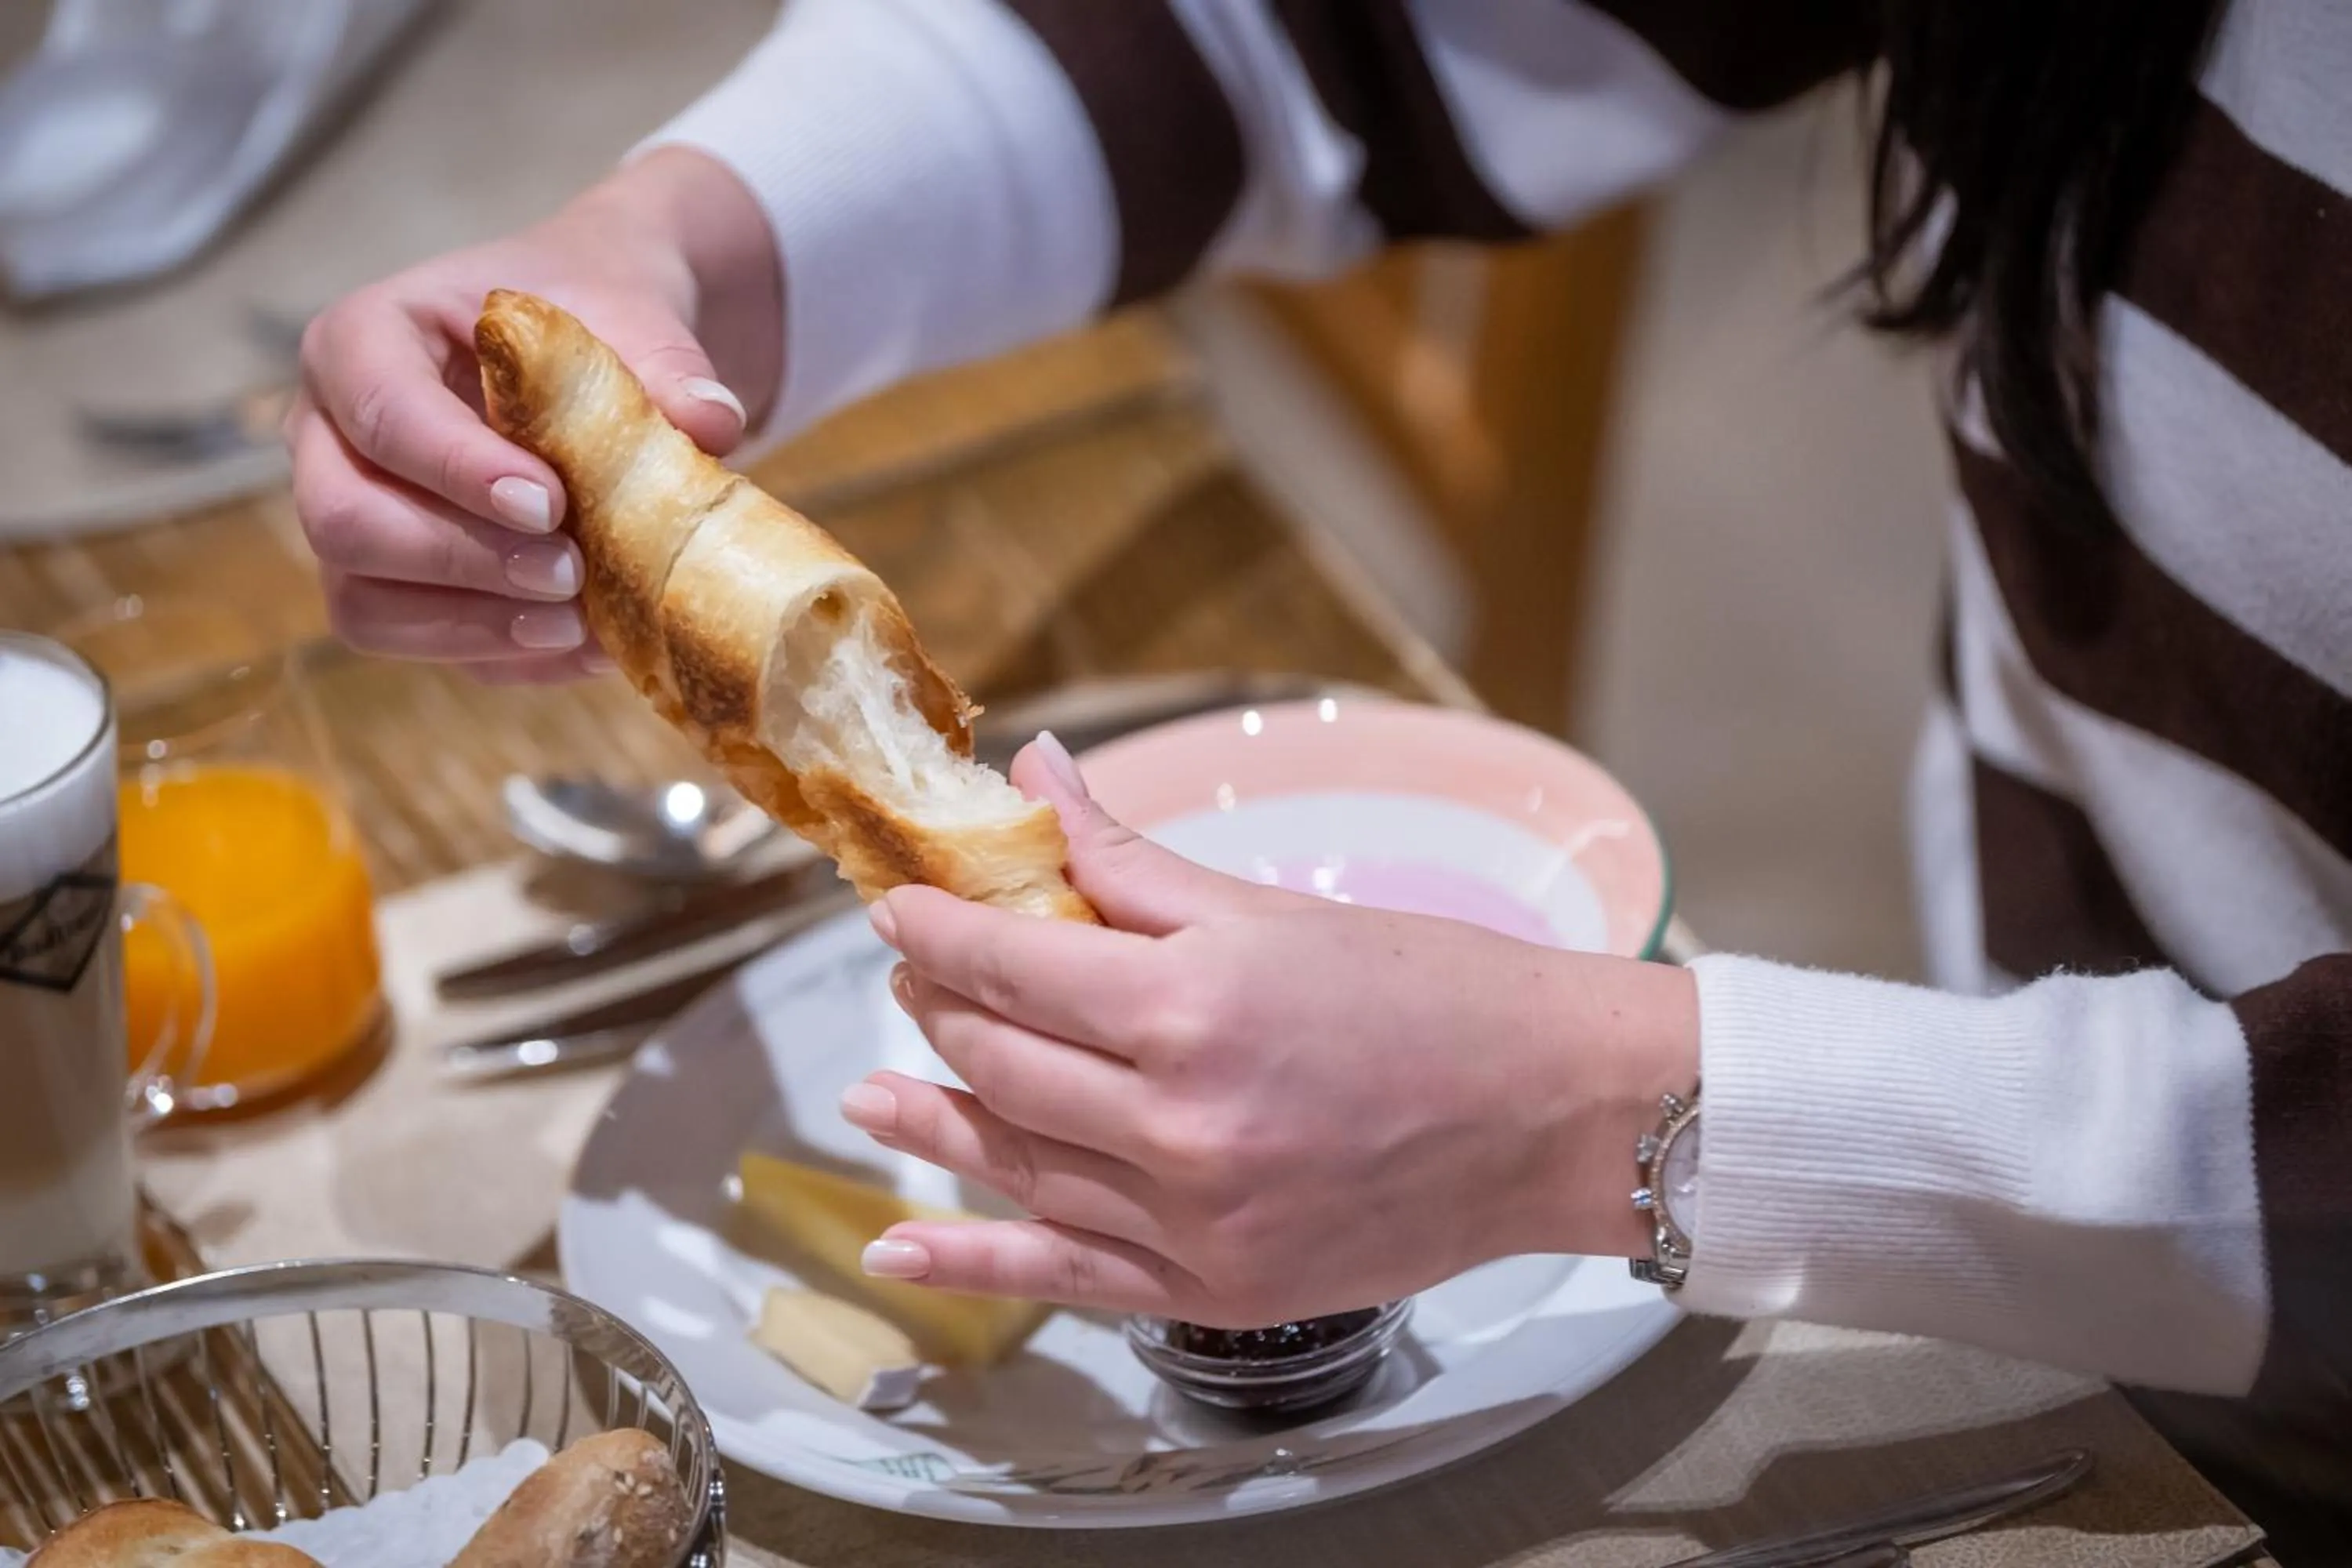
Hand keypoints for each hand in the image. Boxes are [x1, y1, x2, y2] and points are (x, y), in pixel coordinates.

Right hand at [287, 148, 781, 682]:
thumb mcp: (626, 313)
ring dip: (477, 627)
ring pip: (367, 606)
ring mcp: (350, 521)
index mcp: (362, 340)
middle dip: (461, 559)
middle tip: (570, 573)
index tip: (551, 505)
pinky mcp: (394, 589)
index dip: (456, 469)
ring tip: (579, 623)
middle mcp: (329, 436)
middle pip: (345, 522)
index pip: (380, 411)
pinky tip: (586, 645)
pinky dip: (506, 657)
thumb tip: (713, 421)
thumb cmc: (584, 321)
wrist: (586, 352)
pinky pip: (423, 648)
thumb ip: (663, 362)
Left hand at [847, 735, 1700, 1327]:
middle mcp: (1179, 1122)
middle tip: (912, 977)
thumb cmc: (1435, 993)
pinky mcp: (1217, 1287)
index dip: (937, 932)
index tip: (895, 908)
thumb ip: (1132, 861)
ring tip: (870, 1099)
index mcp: (1194, 1006)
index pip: (1013, 965)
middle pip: (1003, 1063)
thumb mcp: (1275, 910)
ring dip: (934, 1124)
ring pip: (1020, 1163)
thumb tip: (1036, 778)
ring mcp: (1194, 1218)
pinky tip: (899, 1251)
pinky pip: (1065, 1274)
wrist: (1555, 1114)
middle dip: (939, 1011)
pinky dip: (974, 1265)